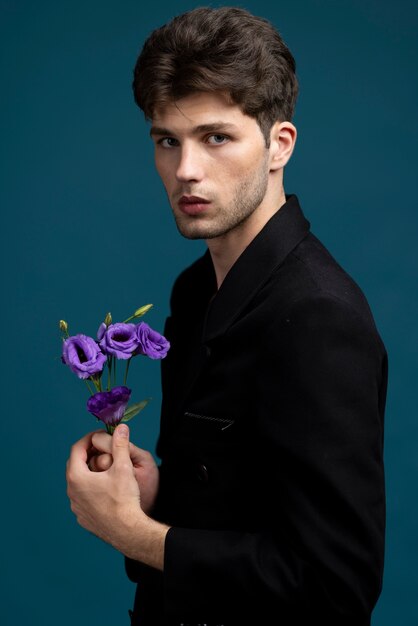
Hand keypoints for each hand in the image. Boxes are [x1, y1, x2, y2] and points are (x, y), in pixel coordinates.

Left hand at [66, 424, 144, 553]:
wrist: (127, 531)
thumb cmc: (124, 499)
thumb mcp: (124, 467)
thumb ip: (121, 444)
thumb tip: (121, 428)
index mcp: (77, 477)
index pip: (77, 448)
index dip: (89, 438)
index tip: (101, 435)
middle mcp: (72, 492)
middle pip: (76, 465)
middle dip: (90, 454)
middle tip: (104, 448)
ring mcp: (76, 506)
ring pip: (79, 483)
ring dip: (90, 472)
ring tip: (107, 469)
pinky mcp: (82, 518)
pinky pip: (83, 498)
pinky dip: (91, 489)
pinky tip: (107, 490)